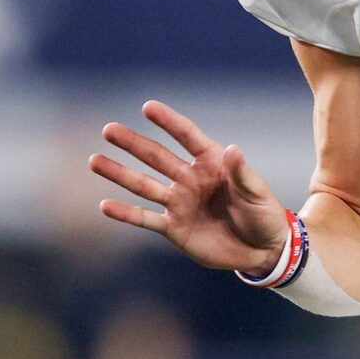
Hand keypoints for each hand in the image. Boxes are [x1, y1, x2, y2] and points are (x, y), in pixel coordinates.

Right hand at [90, 99, 289, 272]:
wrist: (261, 251)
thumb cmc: (264, 215)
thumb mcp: (257, 193)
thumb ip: (242, 173)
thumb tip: (233, 149)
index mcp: (212, 163)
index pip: (187, 137)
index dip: (168, 122)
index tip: (147, 107)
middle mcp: (190, 179)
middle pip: (156, 157)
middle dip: (132, 143)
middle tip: (108, 130)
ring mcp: (179, 203)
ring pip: (143, 185)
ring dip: (119, 173)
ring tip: (95, 160)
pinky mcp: (173, 228)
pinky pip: (145, 218)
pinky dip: (125, 213)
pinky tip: (104, 205)